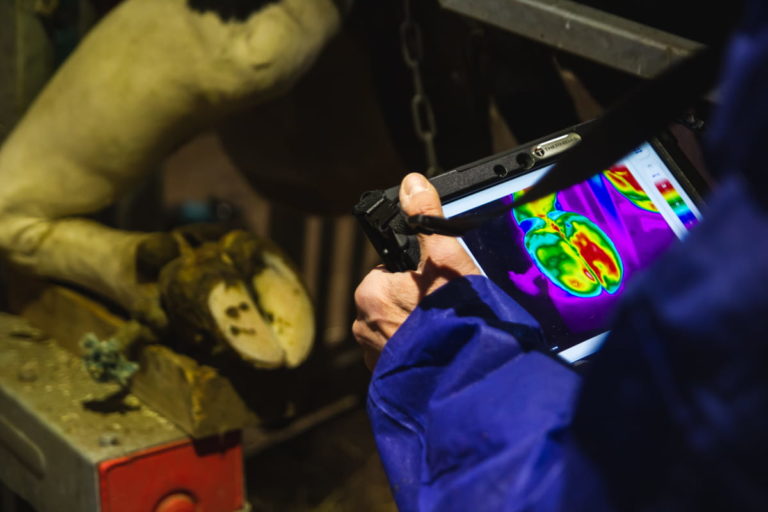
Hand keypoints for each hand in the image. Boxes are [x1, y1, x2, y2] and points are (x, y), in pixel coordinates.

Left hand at [353, 173, 480, 369]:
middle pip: (393, 301)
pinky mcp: (388, 379)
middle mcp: (362, 326)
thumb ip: (425, 217)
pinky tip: (439, 352)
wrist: (464, 376)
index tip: (436, 283)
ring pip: (397, 329)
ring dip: (417, 329)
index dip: (415, 274)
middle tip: (446, 309)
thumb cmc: (452, 315)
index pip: (389, 273)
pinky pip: (402, 356)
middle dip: (416, 303)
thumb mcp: (444, 256)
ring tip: (445, 332)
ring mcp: (374, 356)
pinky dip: (418, 352)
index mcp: (369, 292)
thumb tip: (412, 182)